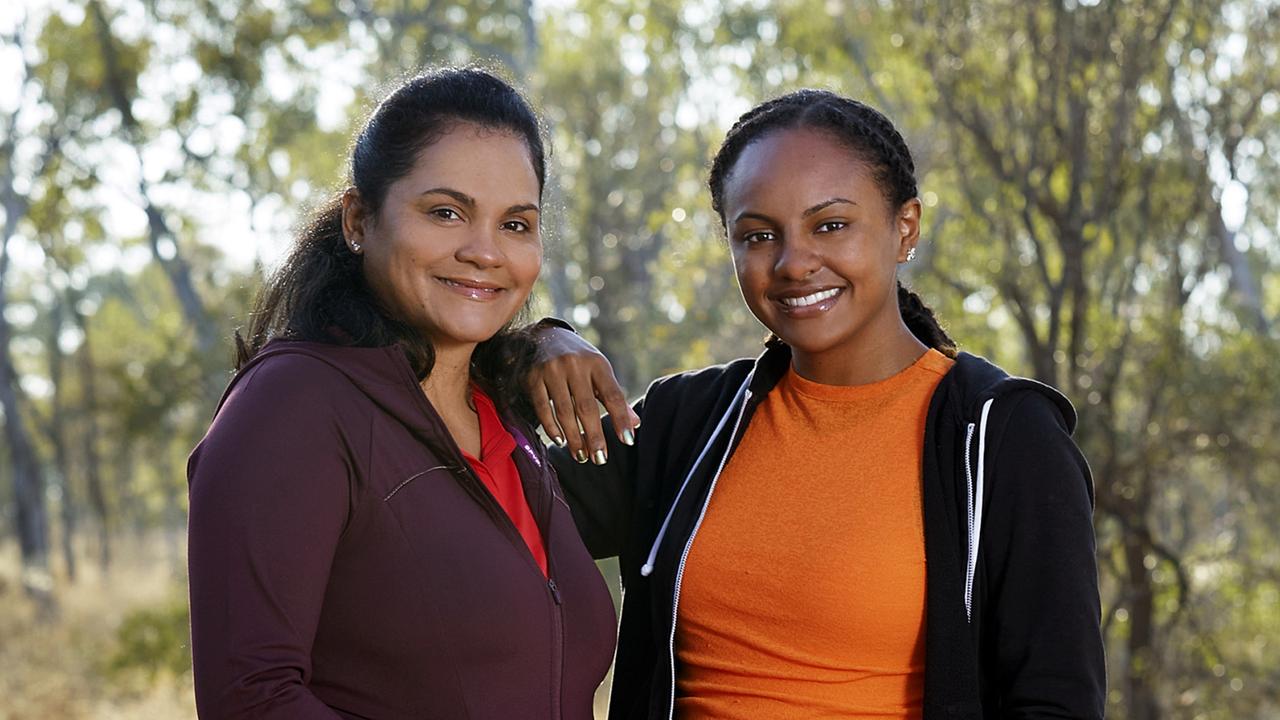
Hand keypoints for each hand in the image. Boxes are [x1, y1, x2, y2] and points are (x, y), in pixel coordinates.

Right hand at [526, 326, 640, 464]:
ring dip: (573, 437)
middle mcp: (575, 365)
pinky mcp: (533, 377)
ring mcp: (552, 370)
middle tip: (600, 459)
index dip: (620, 419)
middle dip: (594, 436)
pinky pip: (542, 407)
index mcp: (597, 364)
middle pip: (586, 407)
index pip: (613, 395)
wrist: (545, 336)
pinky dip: (551, 427)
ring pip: (564, 411)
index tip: (627, 441)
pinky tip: (560, 440)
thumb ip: (615, 399)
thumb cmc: (580, 361)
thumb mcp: (600, 372)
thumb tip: (635, 425)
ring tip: (580, 456)